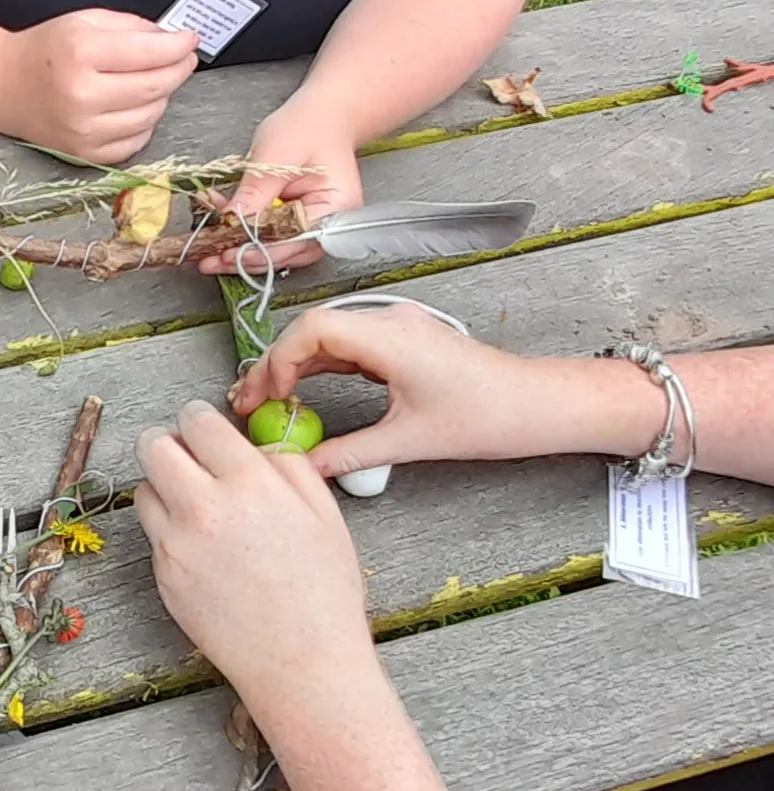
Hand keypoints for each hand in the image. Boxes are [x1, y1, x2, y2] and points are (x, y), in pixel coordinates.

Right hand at [0, 9, 200, 164]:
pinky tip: (132, 107)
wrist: (0, 85)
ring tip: (149, 81)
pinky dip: (143, 123)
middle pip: (157, 86)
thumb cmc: (42, 51)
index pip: (151, 52)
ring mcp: (84, 131)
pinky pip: (136, 141)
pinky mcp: (85, 154)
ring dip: (160, 96)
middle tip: (182, 58)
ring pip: (152, 115)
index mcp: (81, 54)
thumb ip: (132, 27)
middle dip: (178, 68)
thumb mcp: (84, 21)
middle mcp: (82, 96)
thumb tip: (173, 40)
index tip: (190, 39)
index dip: (180, 45)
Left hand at [133, 400, 379, 709]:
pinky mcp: (163, 575)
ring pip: (144, 489)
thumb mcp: (325, 515)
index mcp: (250, 484)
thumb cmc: (323, 593)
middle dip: (168, 442)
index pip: (196, 421)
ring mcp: (175, 544)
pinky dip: (169, 529)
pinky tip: (204, 548)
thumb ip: (288, 466)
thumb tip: (257, 444)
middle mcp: (204, 508)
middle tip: (187, 455)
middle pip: (153, 445)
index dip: (199, 419)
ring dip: (164, 486)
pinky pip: (153, 533)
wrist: (301, 662)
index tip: (203, 427)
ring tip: (199, 506)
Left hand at [201, 94, 364, 274]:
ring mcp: (312, 225)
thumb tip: (230, 222)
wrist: (321, 115)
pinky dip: (243, 233)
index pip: (294, 240)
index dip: (258, 251)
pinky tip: (218, 224)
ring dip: (240, 248)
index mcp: (336, 208)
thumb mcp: (276, 155)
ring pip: (274, 250)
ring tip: (207, 249)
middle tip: (208, 259)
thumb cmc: (308, 126)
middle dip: (244, 256)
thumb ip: (255, 192)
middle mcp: (328, 224)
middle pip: (284, 253)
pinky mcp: (295, 222)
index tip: (225, 253)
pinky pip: (269, 235)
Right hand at [230, 302, 616, 478]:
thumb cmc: (491, 415)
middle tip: (251, 403)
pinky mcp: (405, 343)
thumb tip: (305, 468)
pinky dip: (321, 367)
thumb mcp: (410, 442)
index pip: (312, 330)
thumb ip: (349, 453)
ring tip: (271, 400)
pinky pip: (349, 346)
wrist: (540, 405)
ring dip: (295, 366)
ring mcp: (399, 329)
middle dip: (275, 365)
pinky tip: (307, 393)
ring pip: (328, 337)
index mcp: (391, 337)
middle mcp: (392, 323)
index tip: (265, 398)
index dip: (277, 361)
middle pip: (312, 330)